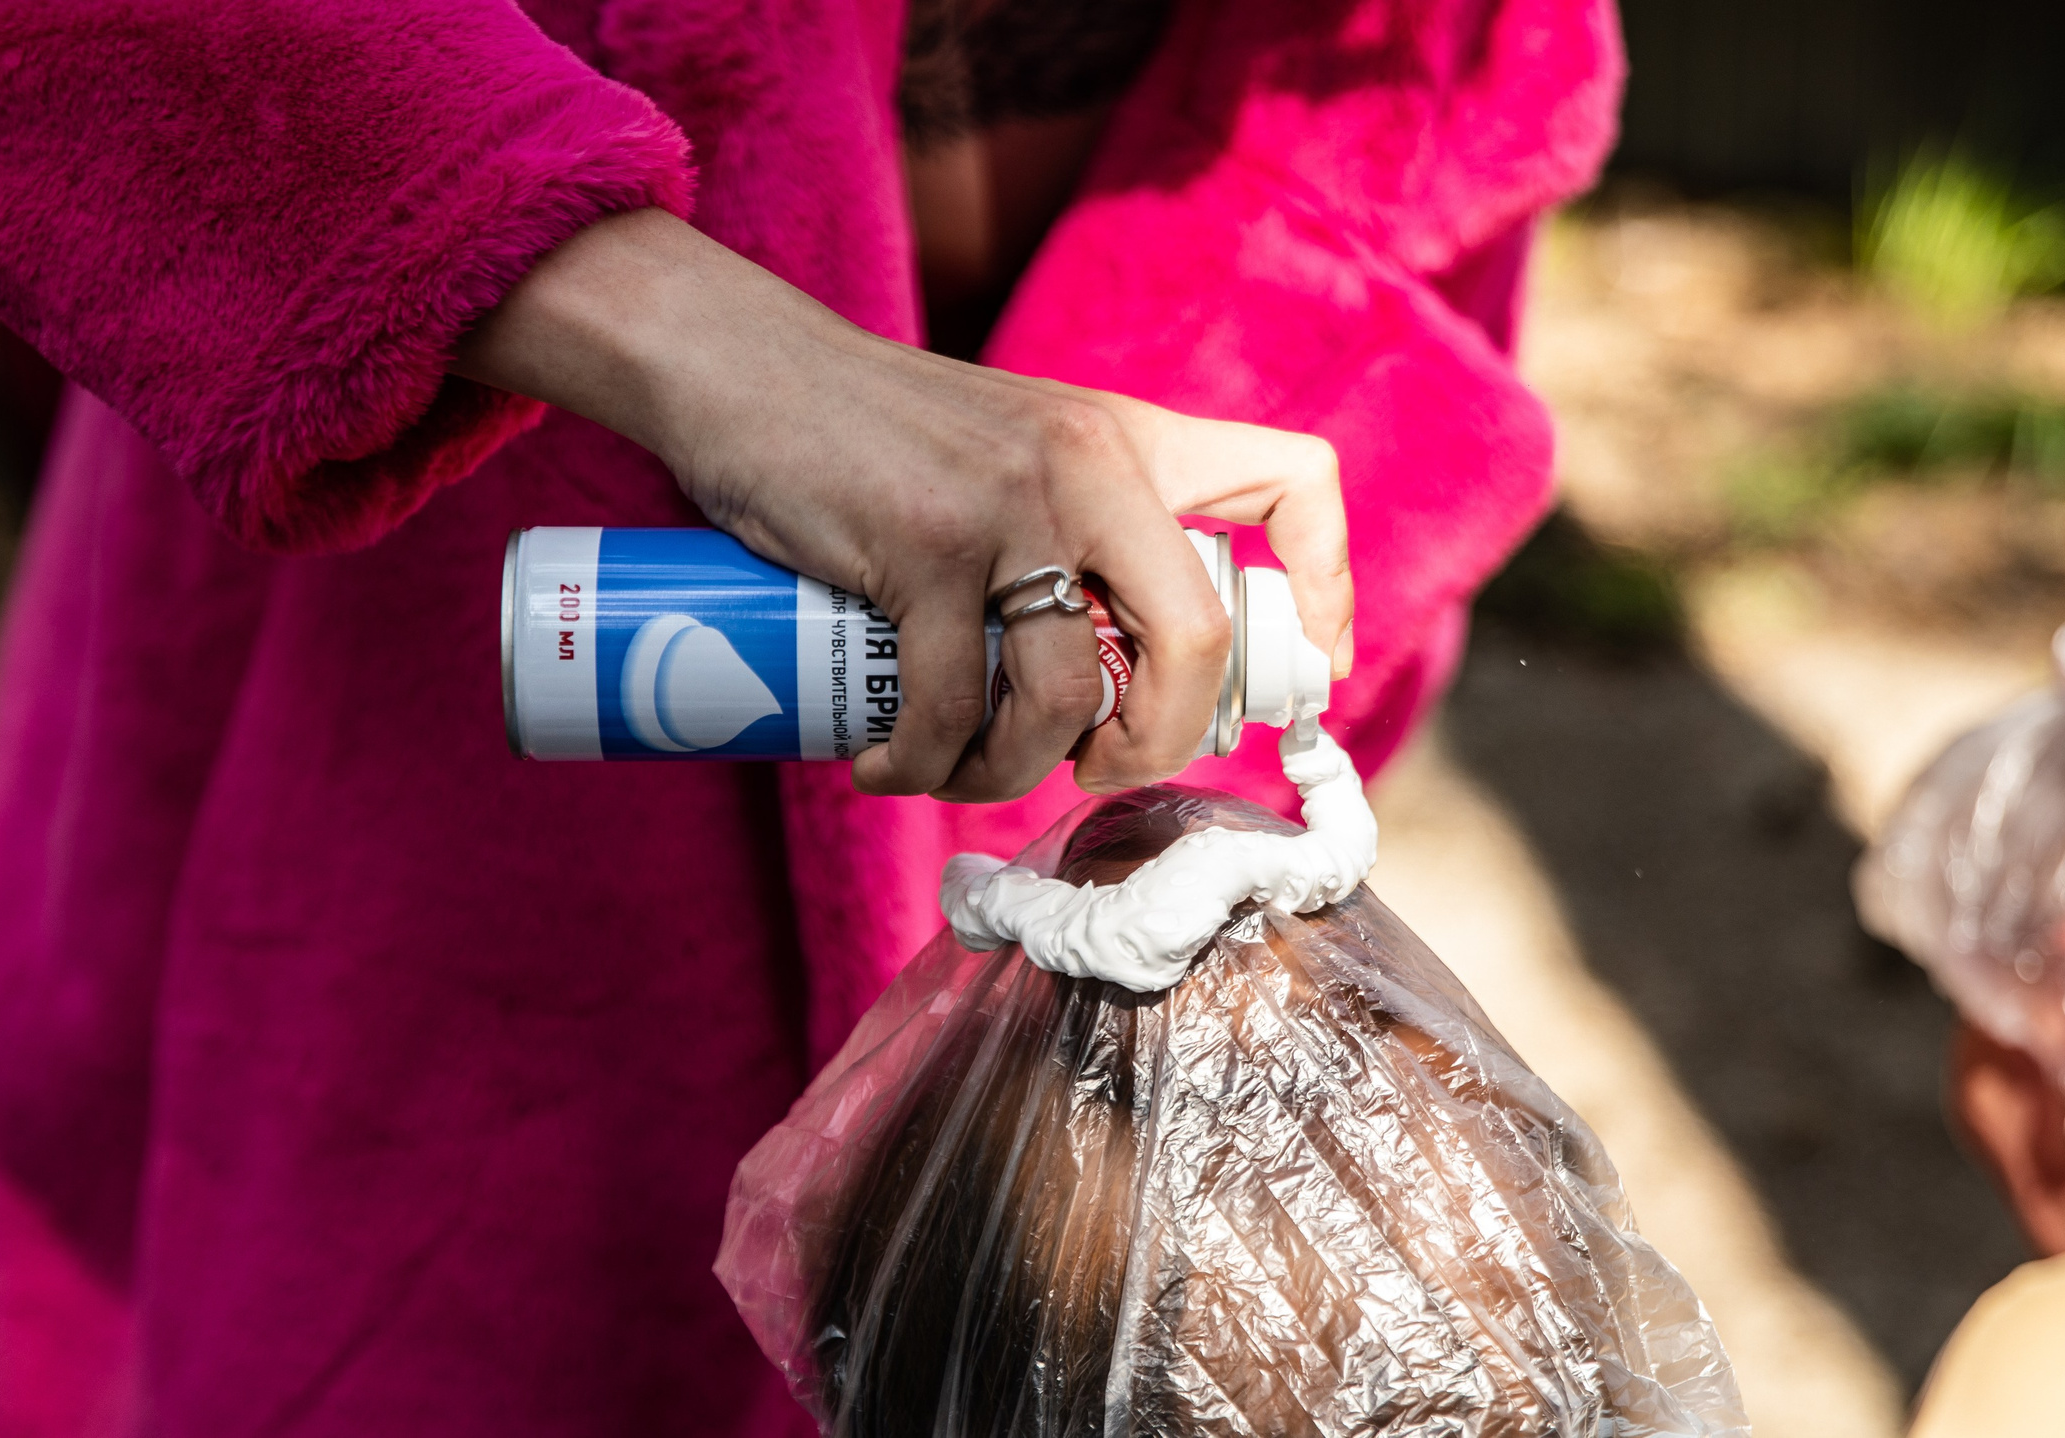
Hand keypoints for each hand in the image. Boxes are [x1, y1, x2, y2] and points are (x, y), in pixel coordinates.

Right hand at [454, 208, 1351, 799]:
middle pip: (1200, 636)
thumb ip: (1069, 529)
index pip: (1294, 481)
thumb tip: (1108, 681)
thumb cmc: (866, 434)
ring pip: (1067, 696)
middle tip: (1097, 770)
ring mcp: (1011, 506)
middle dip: (1160, 740)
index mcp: (1132, 440)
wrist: (735, 367)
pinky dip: (918, 764)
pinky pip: (952, 707)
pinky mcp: (922, 549)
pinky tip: (882, 766)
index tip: (1309, 673)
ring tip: (950, 770)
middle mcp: (1093, 465)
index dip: (1330, 586)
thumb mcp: (1010, 454)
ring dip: (1009, 771)